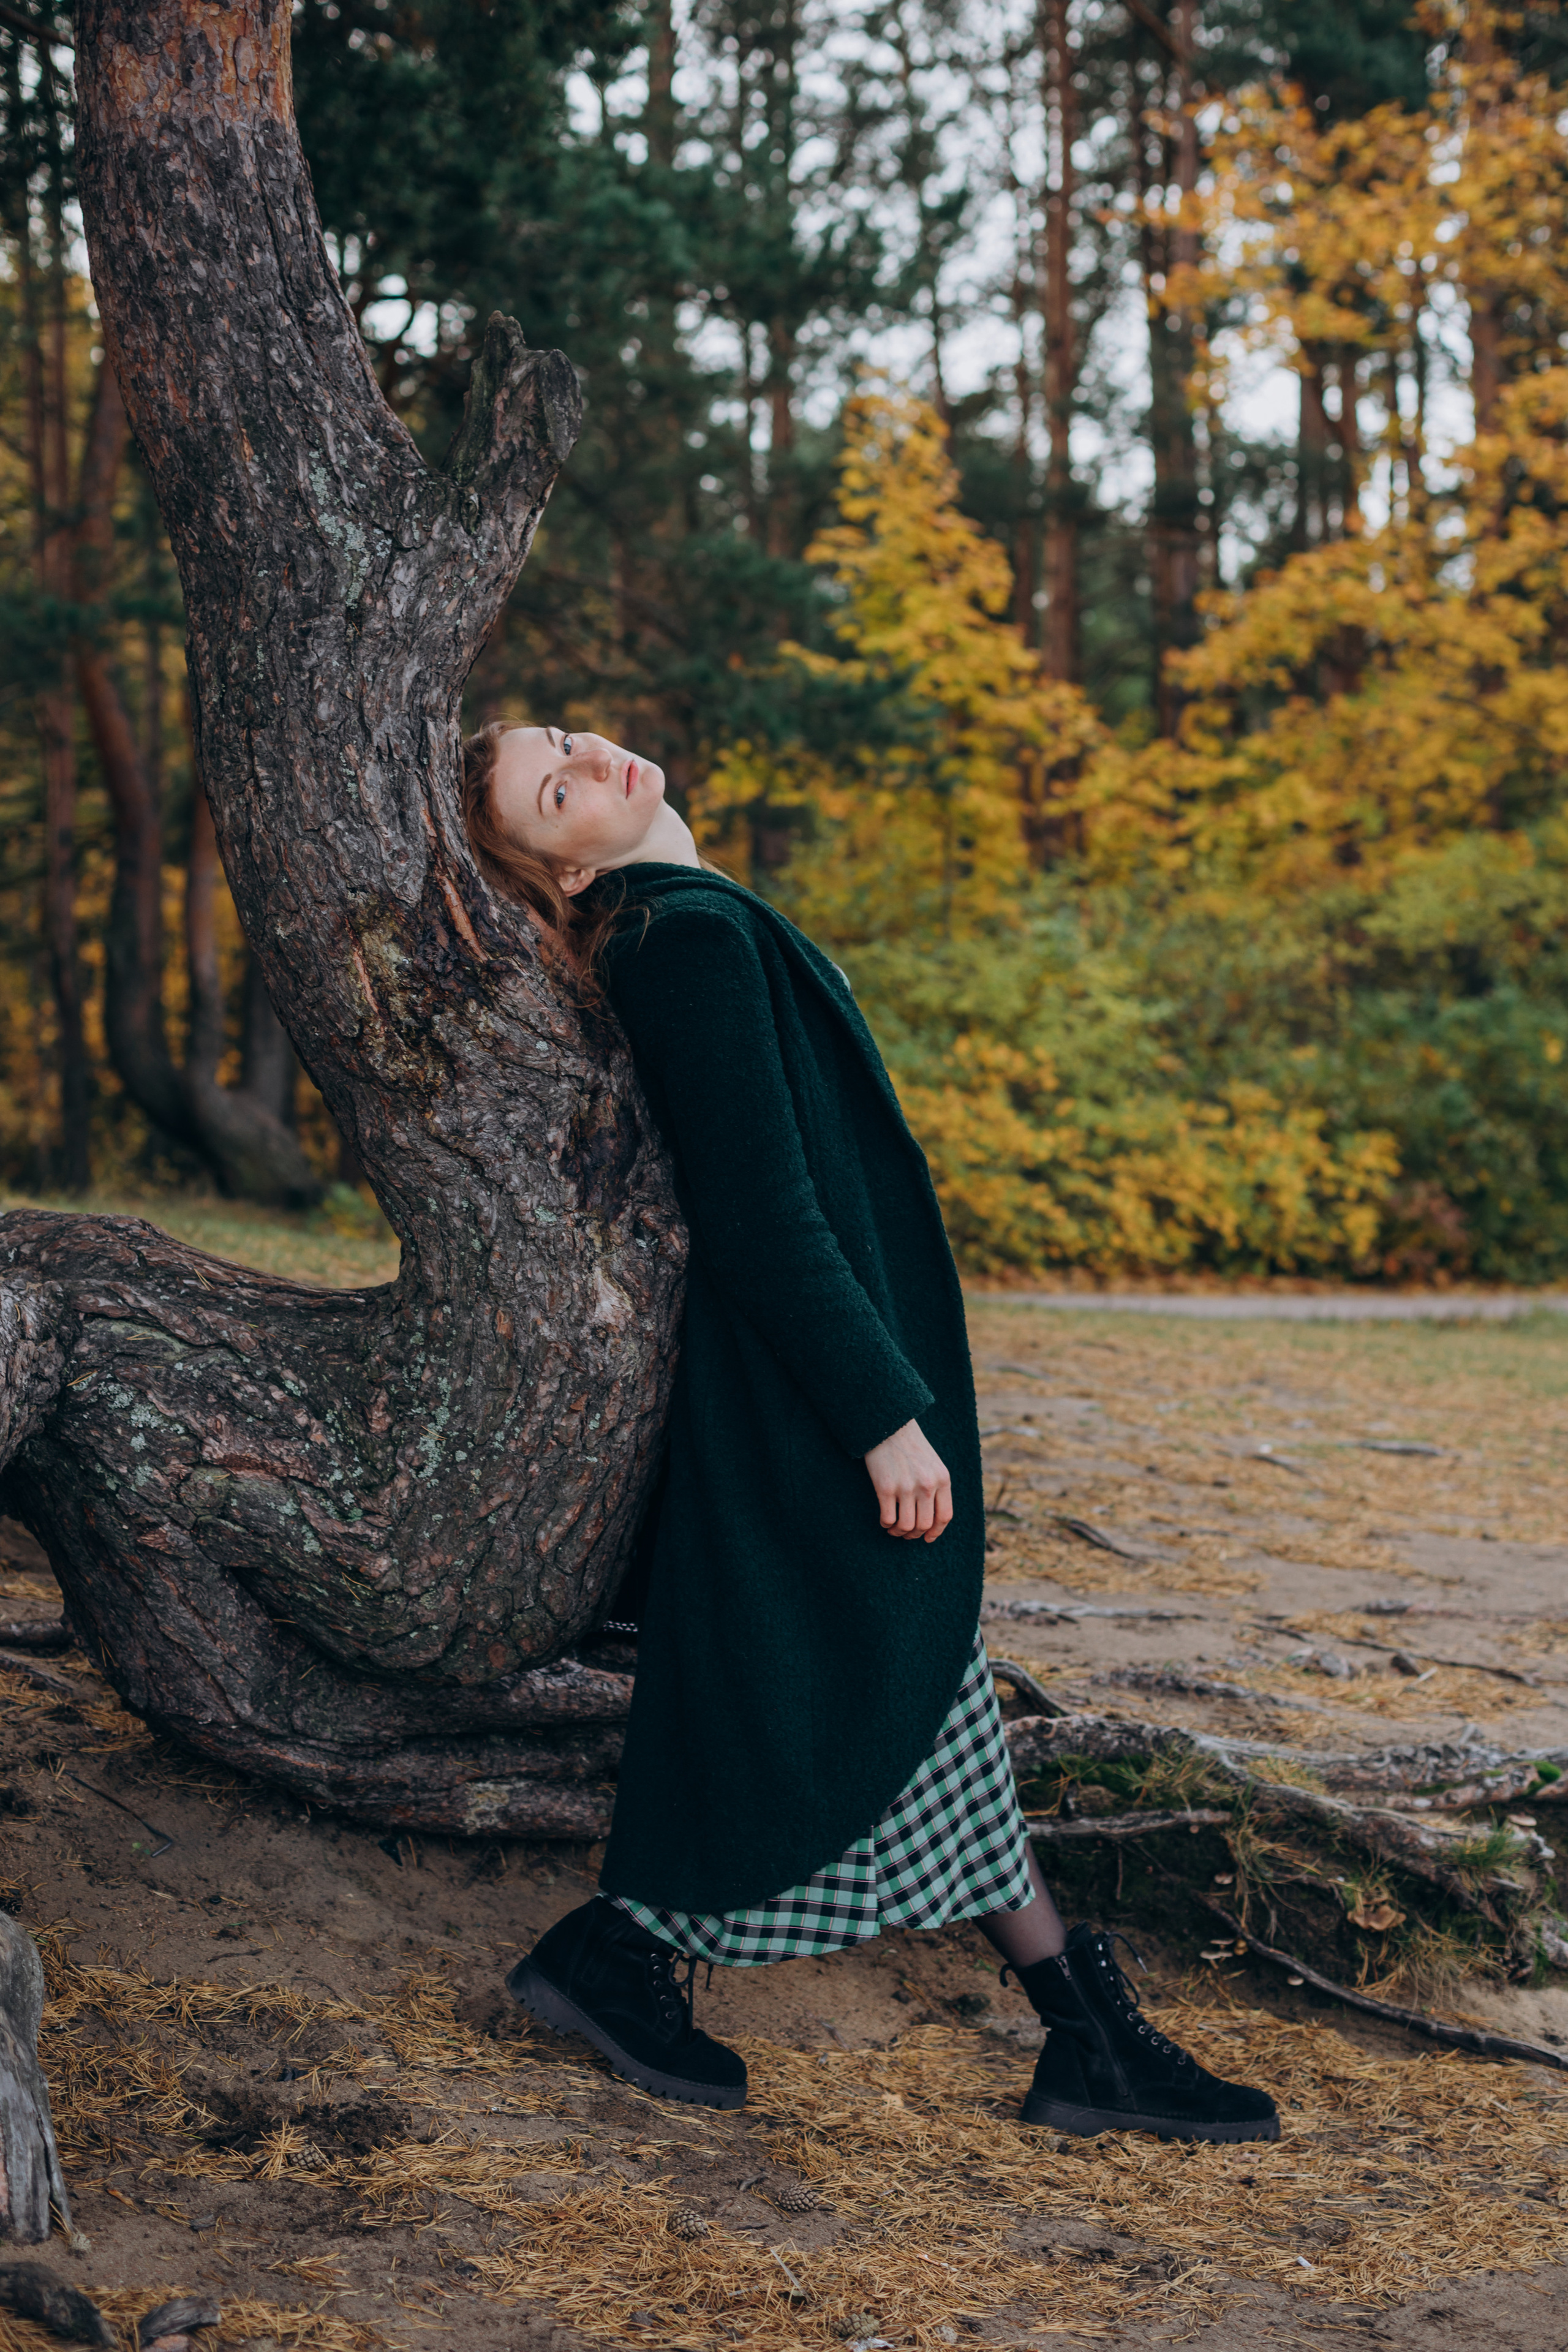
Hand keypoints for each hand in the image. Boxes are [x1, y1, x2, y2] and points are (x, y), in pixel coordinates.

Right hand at [864, 1419, 952, 1542]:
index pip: (944, 1516)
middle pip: (925, 1525)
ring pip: (906, 1526)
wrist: (889, 1426)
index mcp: (942, 1479)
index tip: (927, 1538)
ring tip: (894, 1529)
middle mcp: (927, 1485)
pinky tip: (885, 1520)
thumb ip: (937, 1487)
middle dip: (915, 1534)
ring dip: (899, 1532)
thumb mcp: (934, 1464)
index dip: (936, 1532)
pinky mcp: (886, 1487)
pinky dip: (886, 1524)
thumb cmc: (911, 1446)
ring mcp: (906, 1487)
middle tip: (907, 1533)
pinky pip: (888, 1518)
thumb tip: (933, 1518)